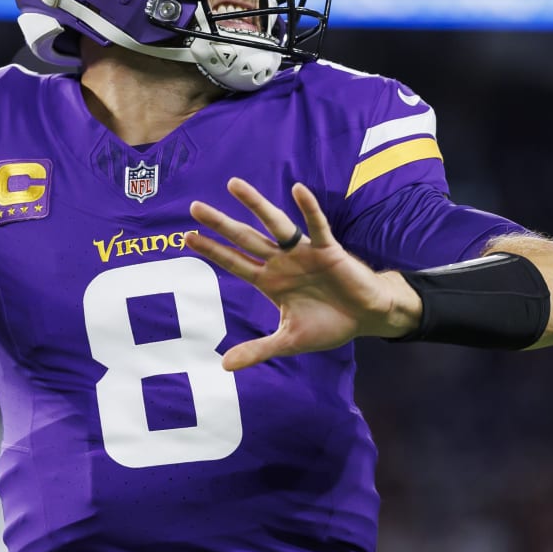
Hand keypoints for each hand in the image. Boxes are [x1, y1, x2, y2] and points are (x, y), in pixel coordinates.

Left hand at [186, 178, 418, 370]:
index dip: (212, 250)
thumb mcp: (288, 341)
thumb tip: (224, 366)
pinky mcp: (328, 250)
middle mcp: (281, 262)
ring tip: (233, 185)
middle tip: (195, 207)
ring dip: (255, 205)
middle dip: (221, 225)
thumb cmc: (328, 325)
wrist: (365, 318)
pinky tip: (298, 190)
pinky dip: (308, 209)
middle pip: (245, 239)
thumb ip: (258, 350)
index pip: (234, 262)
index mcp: (269, 281)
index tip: (187, 237)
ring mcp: (303, 253)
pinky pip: (317, 226)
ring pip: (275, 224)